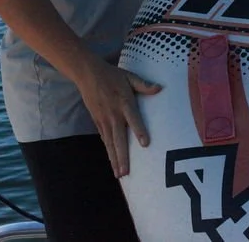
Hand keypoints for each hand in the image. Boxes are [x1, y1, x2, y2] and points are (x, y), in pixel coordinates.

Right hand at [75, 57, 161, 177]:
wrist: (88, 74)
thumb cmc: (113, 75)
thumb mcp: (130, 76)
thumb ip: (144, 84)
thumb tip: (160, 88)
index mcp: (124, 102)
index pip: (133, 119)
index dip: (139, 131)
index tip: (145, 144)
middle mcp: (113, 114)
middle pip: (119, 138)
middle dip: (122, 156)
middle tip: (126, 172)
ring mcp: (104, 120)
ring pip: (110, 143)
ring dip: (114, 159)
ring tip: (119, 174)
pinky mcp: (98, 121)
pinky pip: (105, 139)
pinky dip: (108, 151)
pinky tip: (112, 162)